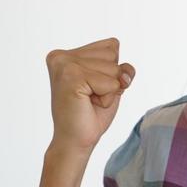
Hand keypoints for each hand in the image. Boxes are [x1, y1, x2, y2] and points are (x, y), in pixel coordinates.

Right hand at [45, 37, 135, 154]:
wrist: (76, 140)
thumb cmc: (92, 112)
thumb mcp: (112, 83)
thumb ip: (122, 68)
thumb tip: (124, 72)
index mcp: (67, 54)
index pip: (111, 46)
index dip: (112, 70)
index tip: (93, 87)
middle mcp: (61, 56)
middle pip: (113, 55)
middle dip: (111, 80)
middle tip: (90, 97)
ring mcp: (64, 65)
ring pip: (114, 68)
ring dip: (109, 90)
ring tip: (88, 101)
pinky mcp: (71, 77)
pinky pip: (111, 83)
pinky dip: (107, 98)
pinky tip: (88, 104)